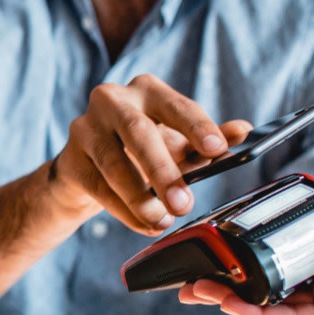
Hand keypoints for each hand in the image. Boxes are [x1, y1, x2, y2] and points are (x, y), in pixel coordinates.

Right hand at [51, 75, 250, 234]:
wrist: (89, 172)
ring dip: (140, 197)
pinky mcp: (70, 159)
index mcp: (146, 90)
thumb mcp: (180, 146)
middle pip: (138, 131)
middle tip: (183, 203)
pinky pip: (98, 186)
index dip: (197, 126)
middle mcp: (111, 100)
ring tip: (162, 219)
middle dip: (163, 170)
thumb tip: (243, 131)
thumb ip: (210, 139)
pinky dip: (124, 210)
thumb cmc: (140, 152)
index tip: (218, 149)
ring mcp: (85, 128)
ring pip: (113, 162)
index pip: (175, 105)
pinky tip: (144, 224)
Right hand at [179, 168, 313, 314]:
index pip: (274, 268)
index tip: (210, 262)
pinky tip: (230, 303)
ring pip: (272, 308)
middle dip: (224, 291)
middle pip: (265, 293)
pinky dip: (257, 313)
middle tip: (191, 288)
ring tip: (198, 292)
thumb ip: (310, 197)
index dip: (239, 268)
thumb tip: (284, 194)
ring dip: (231, 302)